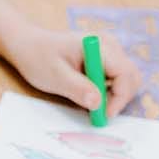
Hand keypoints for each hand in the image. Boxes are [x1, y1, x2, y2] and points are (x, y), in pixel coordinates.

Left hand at [2, 25, 139, 118]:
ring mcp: (109, 51)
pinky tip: (87, 93)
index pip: (125, 74)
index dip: (119, 98)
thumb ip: (77, 88)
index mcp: (100, 45)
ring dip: (113, 96)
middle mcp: (109, 45)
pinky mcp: (105, 59)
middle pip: (132, 77)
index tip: (103, 114)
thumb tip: (99, 103)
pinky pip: (116, 79)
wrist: (26, 44)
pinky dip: (107, 92)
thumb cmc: (37, 57)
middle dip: (119, 99)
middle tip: (98, 112)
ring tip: (88, 101)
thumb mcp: (54, 76)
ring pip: (126, 80)